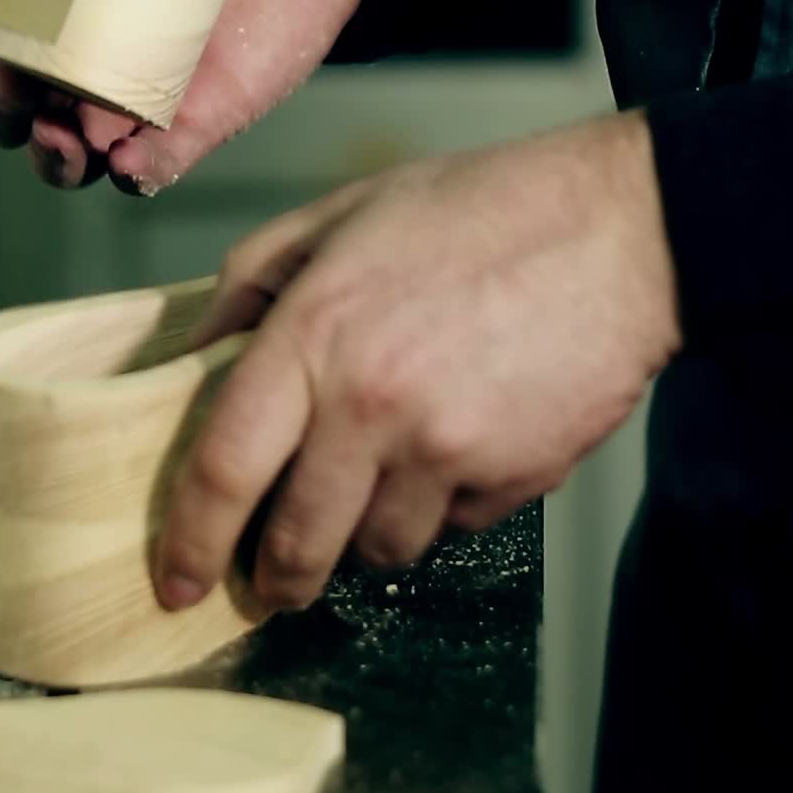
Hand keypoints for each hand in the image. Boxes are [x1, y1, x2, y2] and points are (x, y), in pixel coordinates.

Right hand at [0, 0, 361, 194]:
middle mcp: (71, 60)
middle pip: (1, 112)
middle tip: (15, 77)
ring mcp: (128, 100)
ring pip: (63, 156)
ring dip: (51, 155)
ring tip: (67, 133)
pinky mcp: (189, 125)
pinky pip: (149, 168)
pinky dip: (135, 171)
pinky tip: (131, 159)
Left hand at [153, 110, 681, 610]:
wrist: (619, 230)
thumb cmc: (475, 209)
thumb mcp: (342, 214)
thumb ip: (252, 278)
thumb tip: (200, 354)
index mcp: (314, 333)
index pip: (225, 468)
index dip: (189, 541)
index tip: (173, 582)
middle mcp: (372, 405)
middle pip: (297, 541)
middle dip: (275, 577)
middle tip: (270, 579)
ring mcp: (447, 451)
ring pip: (380, 548)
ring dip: (366, 531)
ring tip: (382, 475)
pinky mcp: (513, 480)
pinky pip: (454, 526)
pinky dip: (442, 504)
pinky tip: (457, 443)